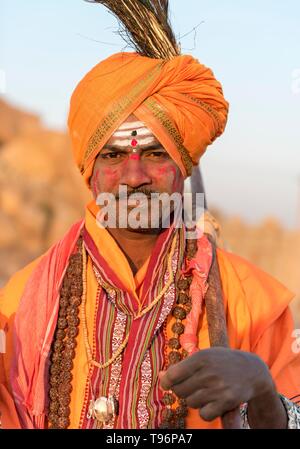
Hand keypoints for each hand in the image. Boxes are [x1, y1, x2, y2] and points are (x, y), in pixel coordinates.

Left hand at [160, 347, 274, 421]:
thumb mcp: (204, 357)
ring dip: (195, 400)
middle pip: (180, 391)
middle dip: (183, 390)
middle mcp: (208, 372)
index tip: (168, 384)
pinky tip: (213, 402)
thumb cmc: (222, 362)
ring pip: (191, 403)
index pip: (173, 375)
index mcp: (201, 357)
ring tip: (207, 391)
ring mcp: (218, 388)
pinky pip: (204, 414)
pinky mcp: (227, 401)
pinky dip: (206, 411)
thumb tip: (161, 376)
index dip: (166, 382)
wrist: (252, 370)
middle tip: (193, 386)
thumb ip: (183, 366)